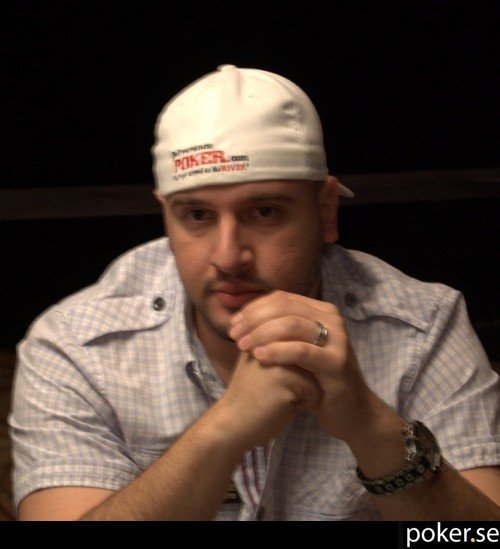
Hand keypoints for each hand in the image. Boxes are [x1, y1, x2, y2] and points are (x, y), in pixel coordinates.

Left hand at [228, 290, 388, 441]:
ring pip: (292, 324)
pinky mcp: (337, 362)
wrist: (349, 412)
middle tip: (235, 336)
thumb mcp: (295, 350)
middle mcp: (332, 320)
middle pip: (284, 307)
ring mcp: (338, 339)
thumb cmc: (316, 380)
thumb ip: (277, 331)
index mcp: (322, 312)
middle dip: (254, 319)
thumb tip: (242, 317)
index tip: (233, 325)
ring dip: (262, 333)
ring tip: (243, 347)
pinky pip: (301, 351)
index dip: (254, 309)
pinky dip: (277, 351)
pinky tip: (259, 357)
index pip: (281, 298)